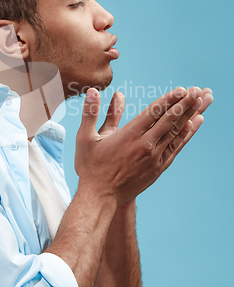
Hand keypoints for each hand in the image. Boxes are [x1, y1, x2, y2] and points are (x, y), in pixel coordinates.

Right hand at [75, 86, 212, 205]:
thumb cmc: (90, 166)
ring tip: (200, 102)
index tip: (182, 89)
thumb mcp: (85, 137)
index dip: (169, 99)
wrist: (100, 197)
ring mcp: (153, 158)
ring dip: (189, 116)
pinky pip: (175, 148)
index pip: (154, 112)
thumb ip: (91, 113)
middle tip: (197, 91)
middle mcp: (145, 145)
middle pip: (169, 120)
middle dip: (185, 104)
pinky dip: (185, 135)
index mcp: (129, 135)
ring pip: (175, 133)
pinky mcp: (157, 169)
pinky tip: (192, 125)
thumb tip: (93, 91)